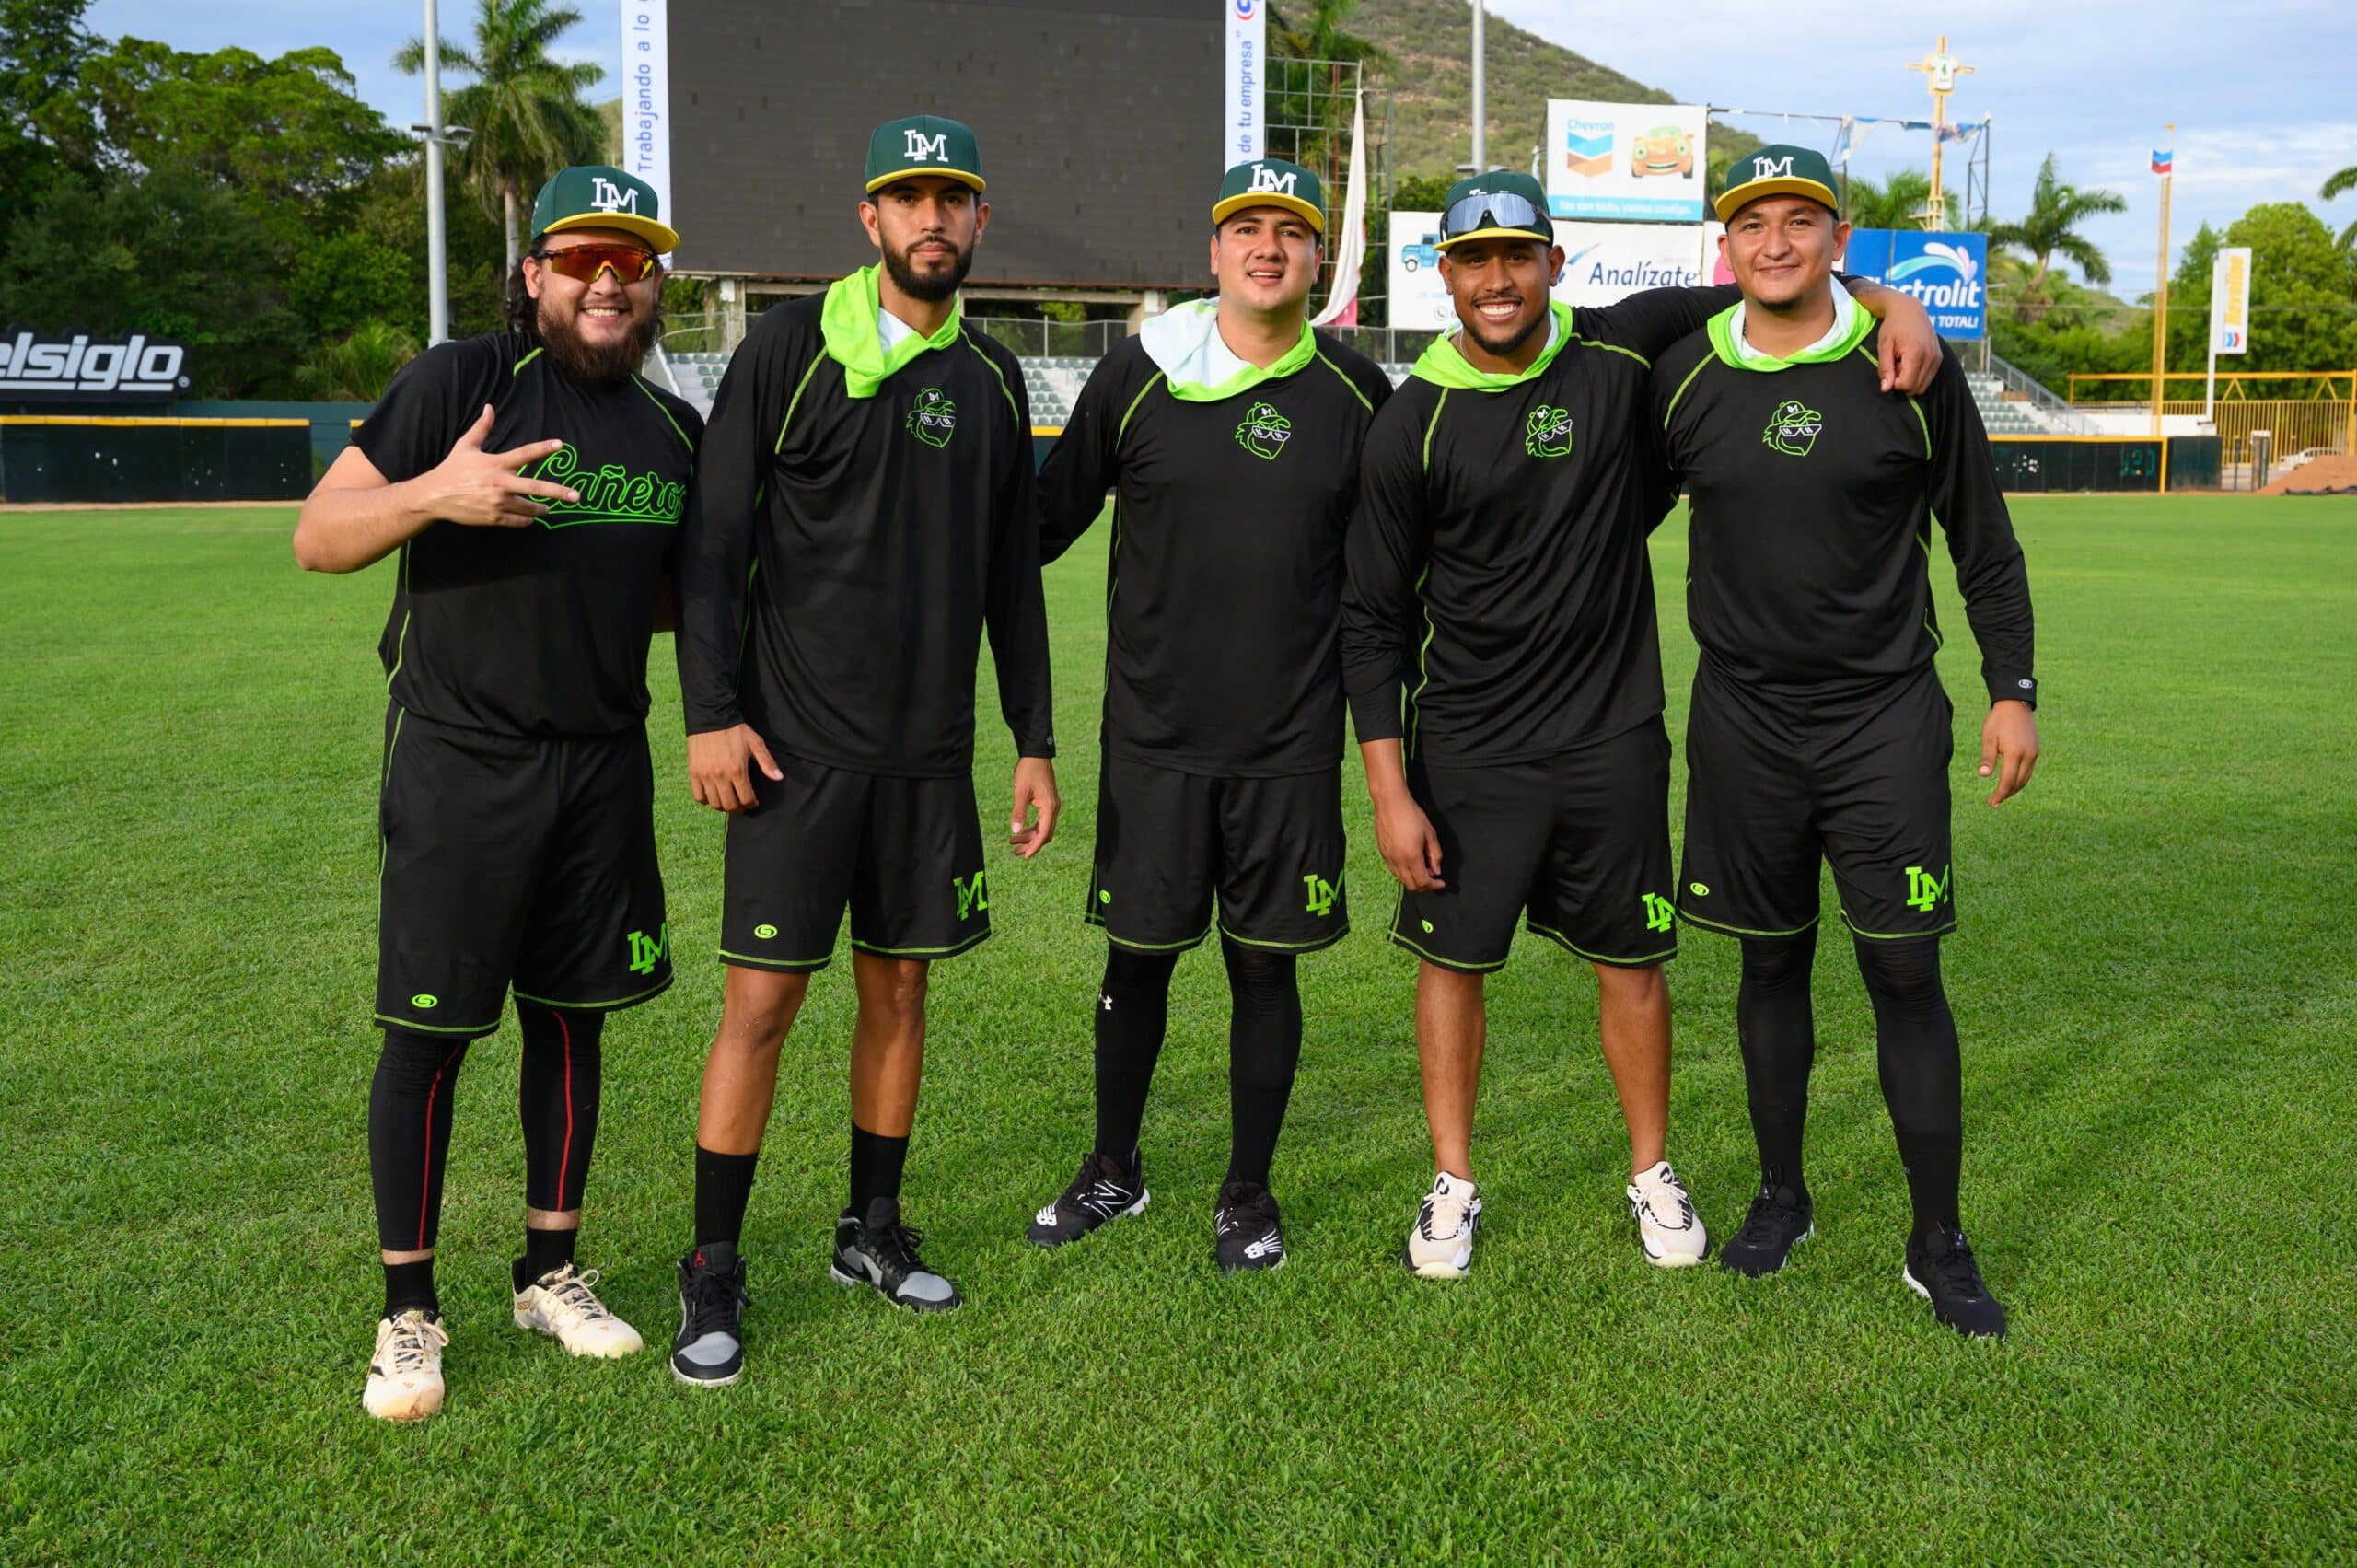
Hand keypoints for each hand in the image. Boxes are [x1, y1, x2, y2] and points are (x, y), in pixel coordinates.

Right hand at [417, 404, 579, 526]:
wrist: (434, 496)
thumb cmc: (452, 469)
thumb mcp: (465, 446)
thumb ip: (481, 428)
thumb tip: (489, 407)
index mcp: (496, 463)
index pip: (525, 454)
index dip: (544, 448)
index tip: (560, 445)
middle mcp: (500, 483)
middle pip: (536, 487)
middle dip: (559, 492)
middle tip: (576, 496)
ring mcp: (497, 503)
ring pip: (529, 508)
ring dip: (541, 509)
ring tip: (547, 508)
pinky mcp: (493, 518)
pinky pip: (518, 521)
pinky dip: (526, 520)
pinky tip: (530, 517)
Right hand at [687, 724, 781, 812]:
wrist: (711, 717)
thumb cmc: (735, 730)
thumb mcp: (755, 742)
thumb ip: (767, 762)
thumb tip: (779, 778)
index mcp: (737, 770)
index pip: (746, 798)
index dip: (752, 804)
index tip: (753, 803)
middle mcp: (720, 776)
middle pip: (730, 805)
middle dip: (738, 809)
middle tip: (742, 805)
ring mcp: (705, 775)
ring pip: (714, 803)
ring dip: (723, 806)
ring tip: (728, 800)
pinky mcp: (694, 773)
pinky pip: (698, 796)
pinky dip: (706, 800)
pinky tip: (713, 795)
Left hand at [1009, 756, 1058, 858]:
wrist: (1036, 755)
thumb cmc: (1028, 771)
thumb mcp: (1020, 792)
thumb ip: (1018, 812)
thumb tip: (1016, 831)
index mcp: (1049, 807)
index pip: (1044, 834)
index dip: (1034, 847)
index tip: (1025, 856)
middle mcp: (1053, 808)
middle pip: (1045, 834)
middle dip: (1030, 844)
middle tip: (1015, 851)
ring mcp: (1052, 805)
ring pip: (1043, 828)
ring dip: (1030, 836)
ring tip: (1013, 841)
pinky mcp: (1048, 802)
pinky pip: (1042, 821)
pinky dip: (1032, 827)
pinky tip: (1021, 830)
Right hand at [1371, 785, 1444, 890]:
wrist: (1391, 803)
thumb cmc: (1412, 815)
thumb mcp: (1430, 834)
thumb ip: (1435, 854)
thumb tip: (1436, 870)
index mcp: (1411, 857)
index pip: (1423, 882)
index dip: (1434, 885)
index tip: (1441, 882)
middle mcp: (1398, 861)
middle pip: (1411, 885)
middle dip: (1424, 886)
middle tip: (1433, 878)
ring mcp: (1388, 858)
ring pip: (1402, 879)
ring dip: (1414, 879)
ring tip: (1423, 869)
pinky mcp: (1382, 853)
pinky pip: (1394, 870)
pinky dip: (1404, 872)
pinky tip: (1411, 862)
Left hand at [1872, 292, 1942, 394]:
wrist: (1910, 310)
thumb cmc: (1893, 327)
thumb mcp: (1884, 346)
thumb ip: (1885, 368)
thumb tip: (1885, 389)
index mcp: (1916, 353)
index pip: (1907, 384)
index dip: (1894, 383)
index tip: (1890, 370)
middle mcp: (1931, 357)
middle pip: (1916, 388)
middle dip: (1903, 383)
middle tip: (1896, 366)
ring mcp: (1937, 358)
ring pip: (1923, 386)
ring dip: (1911, 380)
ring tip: (1903, 363)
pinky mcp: (1939, 358)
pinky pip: (1929, 378)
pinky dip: (1918, 376)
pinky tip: (1911, 362)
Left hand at [1979, 700, 2039, 805]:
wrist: (2015, 704)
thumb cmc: (1998, 720)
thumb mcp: (1988, 737)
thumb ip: (1987, 758)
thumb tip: (1983, 775)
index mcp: (2015, 753)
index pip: (2008, 780)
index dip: (2000, 793)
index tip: (1992, 802)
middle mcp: (2028, 755)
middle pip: (2018, 782)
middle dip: (2006, 794)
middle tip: (1993, 802)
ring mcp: (2034, 753)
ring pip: (2025, 778)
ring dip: (2014, 789)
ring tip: (2001, 796)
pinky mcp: (2035, 750)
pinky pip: (2028, 770)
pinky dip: (2020, 779)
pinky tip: (2010, 782)